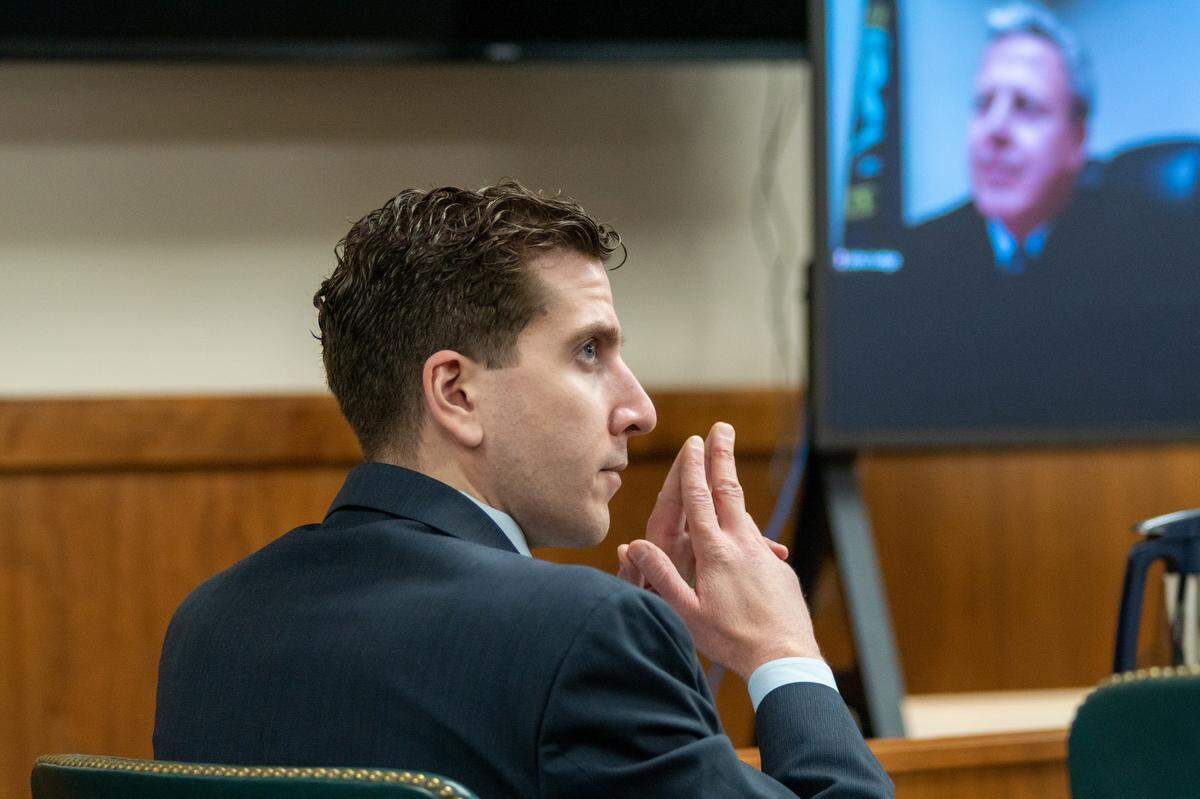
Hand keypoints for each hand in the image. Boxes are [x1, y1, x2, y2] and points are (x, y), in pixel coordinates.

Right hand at [622, 424, 820, 679]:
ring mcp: (763, 555)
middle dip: (722, 456)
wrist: (785, 657)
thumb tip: (632, 545)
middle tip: (722, 428)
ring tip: (727, 466)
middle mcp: (741, 544)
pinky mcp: (779, 569)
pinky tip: (743, 535)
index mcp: (715, 552)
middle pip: (729, 490)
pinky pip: (758, 541)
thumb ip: (660, 576)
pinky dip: (746, 528)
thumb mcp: (686, 613)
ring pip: (744, 512)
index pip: (700, 499)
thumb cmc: (731, 640)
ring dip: (733, 484)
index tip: (693, 442)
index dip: (694, 468)